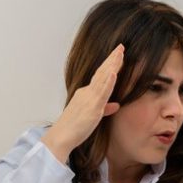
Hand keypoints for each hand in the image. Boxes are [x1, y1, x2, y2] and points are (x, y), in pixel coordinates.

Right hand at [42, 44, 123, 162]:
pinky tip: (114, 72)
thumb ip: (105, 109)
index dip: (109, 65)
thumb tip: (116, 105)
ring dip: (112, 65)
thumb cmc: (74, 129)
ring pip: (102, 78)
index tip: (117, 54)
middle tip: (121, 46)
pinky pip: (102, 93)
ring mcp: (89, 98)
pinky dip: (108, 82)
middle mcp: (87, 92)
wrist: (61, 137)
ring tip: (120, 52)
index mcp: (86, 94)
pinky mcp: (92, 108)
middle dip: (112, 59)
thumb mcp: (92, 116)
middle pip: (101, 72)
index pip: (100, 76)